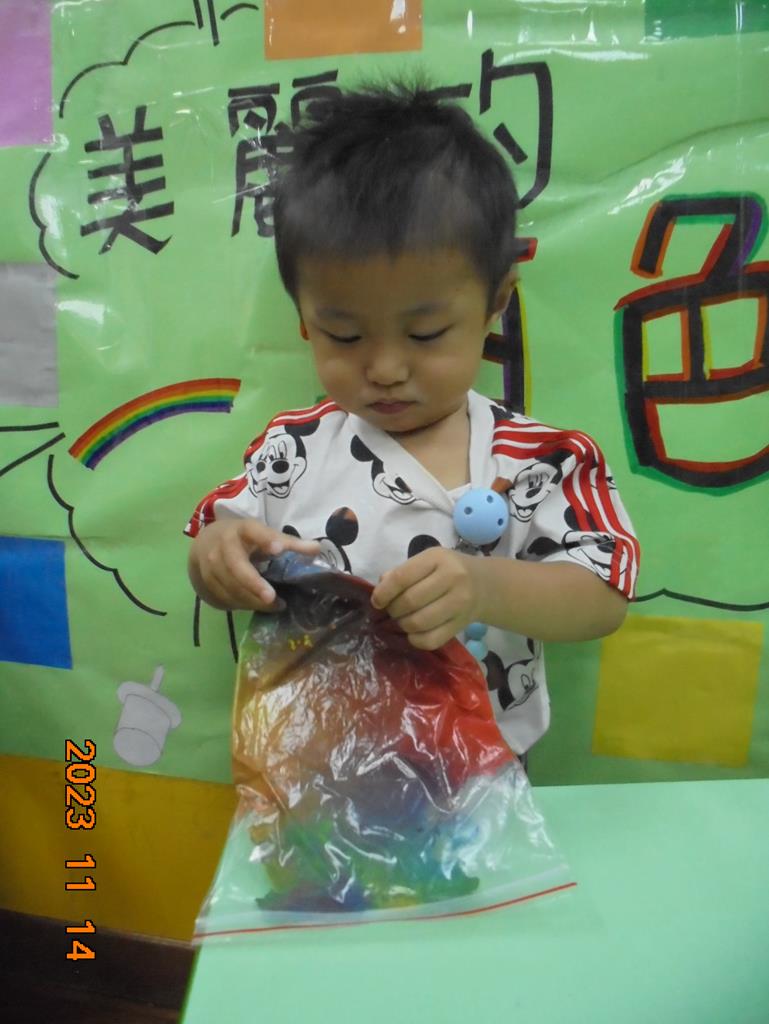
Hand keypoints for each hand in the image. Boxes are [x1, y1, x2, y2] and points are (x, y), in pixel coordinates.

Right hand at [189, 518, 320, 610]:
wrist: (205, 543)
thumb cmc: (243, 539)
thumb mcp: (263, 535)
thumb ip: (289, 543)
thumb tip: (317, 549)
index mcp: (242, 529)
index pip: (254, 532)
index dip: (266, 540)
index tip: (278, 550)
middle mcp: (223, 545)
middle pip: (236, 567)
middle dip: (254, 584)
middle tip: (272, 598)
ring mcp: (210, 564)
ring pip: (231, 587)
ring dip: (252, 600)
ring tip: (275, 605)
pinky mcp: (205, 581)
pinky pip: (224, 598)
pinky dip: (242, 605)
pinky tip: (257, 606)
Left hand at [370, 548, 482, 649]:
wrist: (484, 585)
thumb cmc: (447, 570)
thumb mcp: (427, 561)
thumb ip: (402, 572)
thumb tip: (380, 591)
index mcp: (437, 558)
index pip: (402, 577)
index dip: (384, 592)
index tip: (377, 601)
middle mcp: (452, 578)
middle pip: (410, 601)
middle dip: (393, 610)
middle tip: (391, 611)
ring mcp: (459, 602)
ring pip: (419, 622)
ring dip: (403, 625)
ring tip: (402, 621)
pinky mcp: (461, 624)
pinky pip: (431, 639)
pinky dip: (416, 640)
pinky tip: (413, 633)